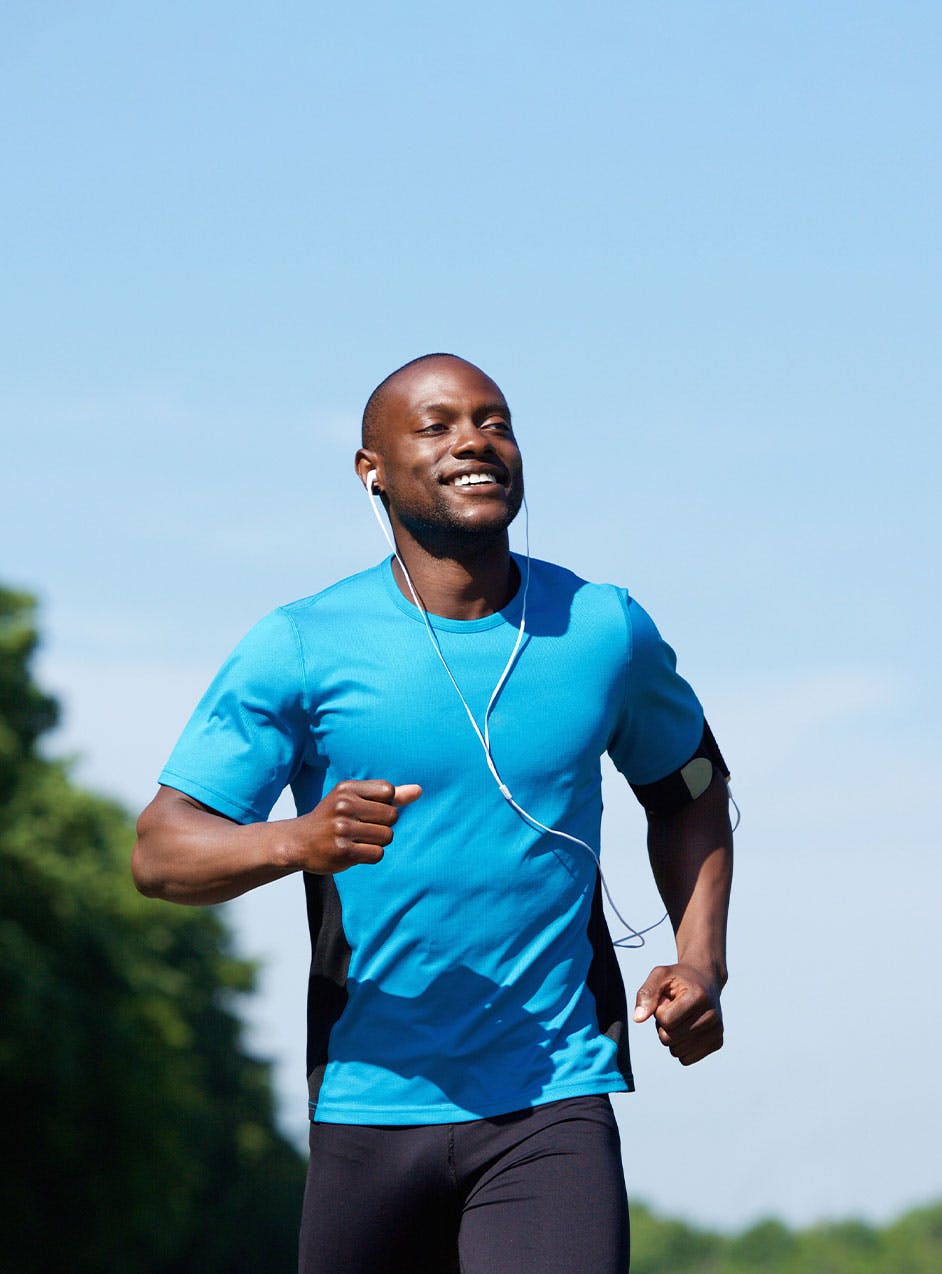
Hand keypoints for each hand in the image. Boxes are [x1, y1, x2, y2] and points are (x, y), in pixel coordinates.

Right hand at [289, 779, 421, 874]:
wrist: (299, 842)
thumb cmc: (333, 818)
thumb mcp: (354, 799)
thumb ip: (389, 796)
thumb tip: (419, 790)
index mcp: (346, 788)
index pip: (388, 791)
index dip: (386, 804)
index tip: (369, 810)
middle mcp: (343, 806)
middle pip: (392, 816)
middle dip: (384, 825)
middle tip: (363, 828)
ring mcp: (342, 829)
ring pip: (387, 836)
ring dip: (378, 841)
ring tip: (358, 839)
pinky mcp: (342, 852)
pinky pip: (378, 854)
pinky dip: (371, 855)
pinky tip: (356, 851)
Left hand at [633, 963, 723, 1065]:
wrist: (706, 980)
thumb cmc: (679, 978)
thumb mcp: (660, 975)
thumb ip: (646, 994)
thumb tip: (638, 1019)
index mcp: (698, 996)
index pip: (665, 1020)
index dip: (659, 1011)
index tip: (667, 1000)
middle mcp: (712, 1016)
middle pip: (668, 1039)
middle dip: (663, 1026)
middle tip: (673, 1010)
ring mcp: (717, 1031)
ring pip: (676, 1051)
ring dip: (671, 1037)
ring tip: (680, 1018)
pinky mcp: (717, 1043)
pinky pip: (685, 1059)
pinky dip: (680, 1047)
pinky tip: (687, 1028)